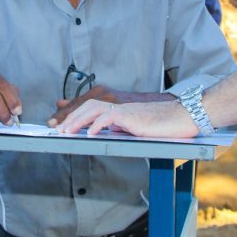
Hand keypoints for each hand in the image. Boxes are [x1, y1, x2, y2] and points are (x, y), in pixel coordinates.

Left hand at [47, 86, 170, 127]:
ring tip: (68, 131)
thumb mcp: (131, 126)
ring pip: (94, 108)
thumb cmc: (158, 124)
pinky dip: (98, 124)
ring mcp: (123, 108)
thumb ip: (116, 125)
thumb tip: (102, 129)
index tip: (60, 123)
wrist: (177, 119)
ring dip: (78, 120)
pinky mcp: (130, 115)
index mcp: (115, 106)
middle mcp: (117, 104)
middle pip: (87, 105)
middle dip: (70, 116)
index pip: (89, 106)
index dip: (73, 113)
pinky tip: (90, 133)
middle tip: (59, 129)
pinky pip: (109, 117)